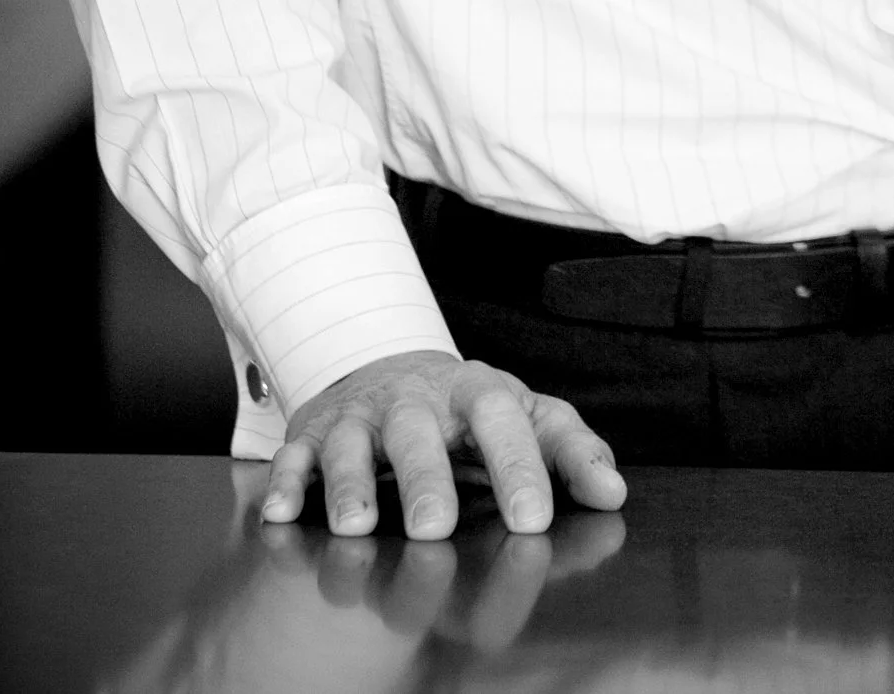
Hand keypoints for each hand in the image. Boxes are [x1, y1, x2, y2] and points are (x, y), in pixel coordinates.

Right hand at [259, 348, 626, 539]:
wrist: (389, 367)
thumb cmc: (467, 409)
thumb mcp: (524, 415)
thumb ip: (569, 449)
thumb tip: (613, 491)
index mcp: (476, 391)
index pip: (503, 418)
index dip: (519, 465)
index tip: (533, 518)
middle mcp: (416, 400)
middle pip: (419, 430)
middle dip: (426, 478)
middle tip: (436, 526)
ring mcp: (362, 414)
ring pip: (352, 443)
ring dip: (351, 484)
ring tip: (357, 525)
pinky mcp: (314, 432)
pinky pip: (294, 454)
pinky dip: (284, 481)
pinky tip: (281, 512)